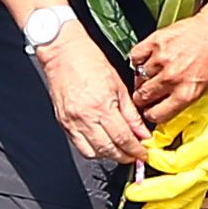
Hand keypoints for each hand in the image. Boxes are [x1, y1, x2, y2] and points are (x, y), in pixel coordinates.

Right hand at [39, 23, 150, 168]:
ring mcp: (72, 122)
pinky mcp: (63, 123)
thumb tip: (142, 132)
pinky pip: (79, 146)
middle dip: (125, 157)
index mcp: (101, 106)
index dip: (136, 150)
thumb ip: (131, 112)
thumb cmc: (89, 61)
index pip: (123, 139)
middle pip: (108, 151)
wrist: (63, 52)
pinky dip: (93, 150)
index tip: (144, 153)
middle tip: (136, 155)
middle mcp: (85, 118)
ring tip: (121, 151)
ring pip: (93, 153)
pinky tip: (103, 144)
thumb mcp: (119, 84)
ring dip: (109, 156)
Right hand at [130, 0, 207, 121]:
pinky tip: (147, 60)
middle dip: (143, 99)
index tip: (150, 112)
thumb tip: (166, 107)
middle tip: (147, 96)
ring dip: (141, 79)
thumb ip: (184, 98)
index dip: (151, 115)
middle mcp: (172, 77)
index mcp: (187, 93)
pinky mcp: (156, 41)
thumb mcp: (206, 87)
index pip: (156, 115)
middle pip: (142, 98)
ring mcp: (162, 59)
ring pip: (138, 78)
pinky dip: (138, 60)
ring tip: (151, 75)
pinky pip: (135, 57)